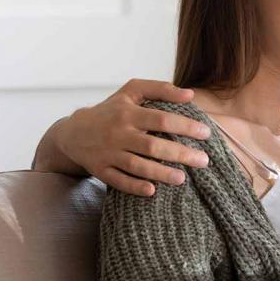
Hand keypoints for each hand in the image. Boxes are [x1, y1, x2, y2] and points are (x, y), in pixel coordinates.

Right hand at [54, 79, 211, 196]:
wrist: (73, 132)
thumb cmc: (111, 110)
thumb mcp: (131, 92)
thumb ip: (160, 89)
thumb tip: (190, 94)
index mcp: (128, 112)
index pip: (161, 119)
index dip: (185, 126)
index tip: (206, 133)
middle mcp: (118, 133)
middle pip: (152, 145)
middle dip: (180, 154)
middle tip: (204, 161)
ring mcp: (108, 153)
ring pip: (136, 166)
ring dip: (160, 173)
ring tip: (183, 178)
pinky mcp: (100, 170)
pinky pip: (118, 181)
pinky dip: (134, 187)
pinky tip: (152, 191)